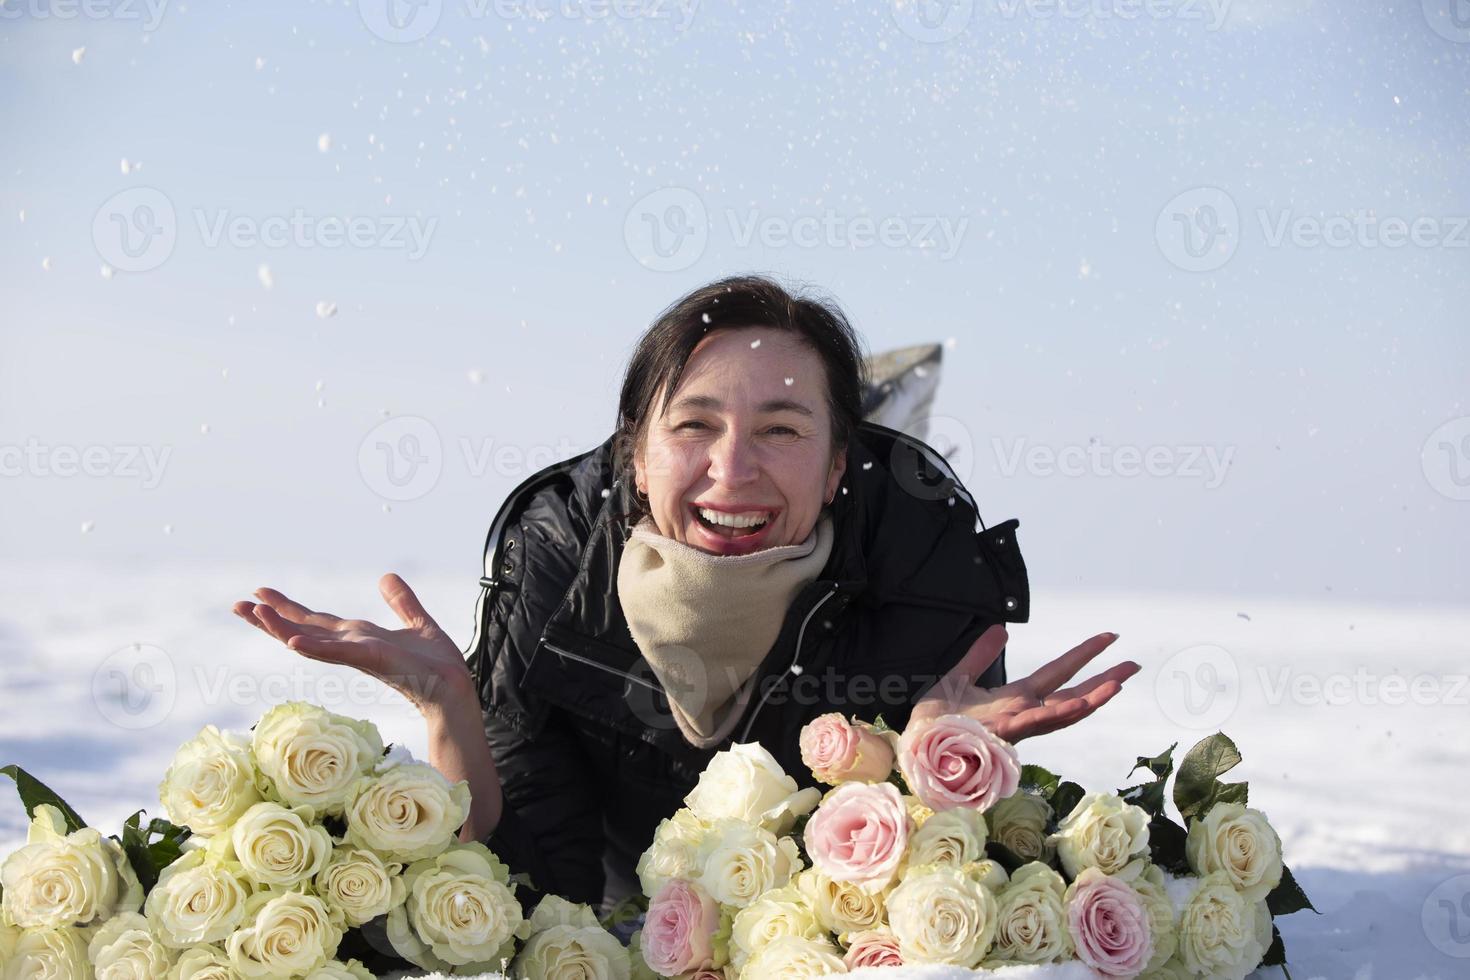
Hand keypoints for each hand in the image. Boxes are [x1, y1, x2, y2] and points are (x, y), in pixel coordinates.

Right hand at [232, 574, 471, 714]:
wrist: (454, 689)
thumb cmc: (436, 665)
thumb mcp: (417, 622)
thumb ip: (401, 601)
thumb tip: (386, 576)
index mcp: (359, 638)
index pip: (316, 621)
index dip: (288, 608)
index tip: (260, 593)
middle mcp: (352, 646)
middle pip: (303, 629)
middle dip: (270, 618)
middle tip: (236, 604)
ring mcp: (358, 654)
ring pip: (311, 639)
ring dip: (281, 627)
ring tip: (254, 613)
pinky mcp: (373, 659)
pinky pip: (339, 652)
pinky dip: (315, 646)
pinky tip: (292, 640)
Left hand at [912, 625, 1139, 741]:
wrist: (914, 742)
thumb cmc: (936, 719)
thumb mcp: (960, 676)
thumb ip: (981, 654)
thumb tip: (1001, 628)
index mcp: (1015, 699)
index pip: (1058, 675)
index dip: (1084, 656)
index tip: (1109, 639)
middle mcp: (1023, 714)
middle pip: (1072, 696)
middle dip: (1103, 682)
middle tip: (1134, 664)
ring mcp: (1014, 726)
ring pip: (1060, 714)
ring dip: (1090, 700)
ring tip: (1117, 684)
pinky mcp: (1000, 734)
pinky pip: (1033, 724)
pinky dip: (1056, 714)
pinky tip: (1078, 704)